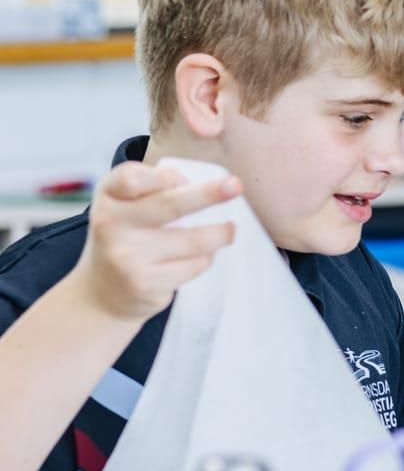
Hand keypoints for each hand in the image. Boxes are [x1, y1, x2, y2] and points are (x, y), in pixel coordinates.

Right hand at [70, 162, 239, 322]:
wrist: (101, 294)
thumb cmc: (126, 237)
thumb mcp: (127, 205)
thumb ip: (156, 189)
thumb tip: (208, 187)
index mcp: (109, 197)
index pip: (132, 178)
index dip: (161, 176)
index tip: (182, 179)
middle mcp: (111, 224)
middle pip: (170, 205)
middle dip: (208, 194)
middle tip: (235, 185)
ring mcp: (126, 256)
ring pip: (193, 240)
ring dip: (220, 234)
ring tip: (229, 230)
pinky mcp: (145, 283)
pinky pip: (193, 265)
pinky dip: (205, 258)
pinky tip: (200, 256)